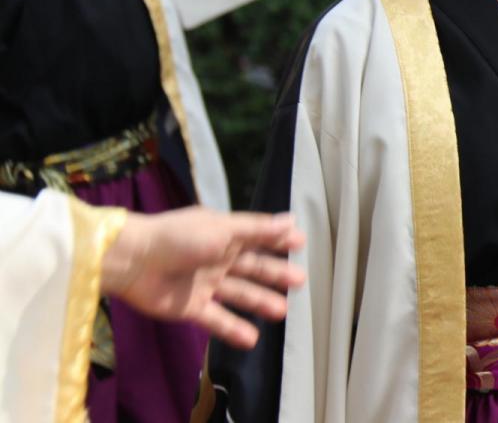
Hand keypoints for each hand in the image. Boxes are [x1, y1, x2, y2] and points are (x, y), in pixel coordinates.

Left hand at [101, 207, 305, 348]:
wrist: (133, 261)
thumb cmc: (179, 237)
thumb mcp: (223, 229)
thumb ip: (257, 230)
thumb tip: (291, 221)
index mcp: (223, 235)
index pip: (257, 237)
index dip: (278, 240)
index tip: (302, 244)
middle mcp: (216, 258)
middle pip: (252, 267)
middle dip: (275, 274)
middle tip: (300, 282)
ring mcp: (204, 283)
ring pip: (238, 294)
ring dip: (260, 302)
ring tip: (282, 312)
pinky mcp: (191, 307)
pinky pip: (217, 318)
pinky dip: (233, 329)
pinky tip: (252, 339)